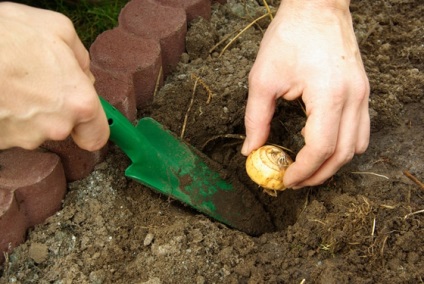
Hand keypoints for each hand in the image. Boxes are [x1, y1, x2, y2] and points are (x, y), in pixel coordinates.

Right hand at [0, 2, 108, 150]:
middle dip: (54, 107)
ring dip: (28, 109)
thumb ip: (80, 56)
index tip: (85, 120)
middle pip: (63, 126)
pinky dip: (7, 113)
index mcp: (78, 103)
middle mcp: (55, 127)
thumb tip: (83, 73)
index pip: (97, 136)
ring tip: (11, 80)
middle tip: (35, 81)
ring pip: (35, 128)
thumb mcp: (56, 29)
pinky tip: (1, 92)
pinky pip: (12, 129)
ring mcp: (25, 137)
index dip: (90, 127)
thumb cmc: (5, 39)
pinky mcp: (1, 141)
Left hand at [241, 0, 369, 187]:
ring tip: (307, 168)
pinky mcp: (362, 90)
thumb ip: (256, 119)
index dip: (302, 171)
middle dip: (318, 175)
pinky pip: (360, 130)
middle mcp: (353, 98)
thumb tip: (251, 149)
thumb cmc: (290, 36)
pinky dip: (343, 146)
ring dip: (332, 163)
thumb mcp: (264, 79)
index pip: (320, 149)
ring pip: (355, 146)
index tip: (285, 180)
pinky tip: (322, 145)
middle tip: (295, 181)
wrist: (316, 7)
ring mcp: (362, 94)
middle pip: (342, 154)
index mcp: (329, 95)